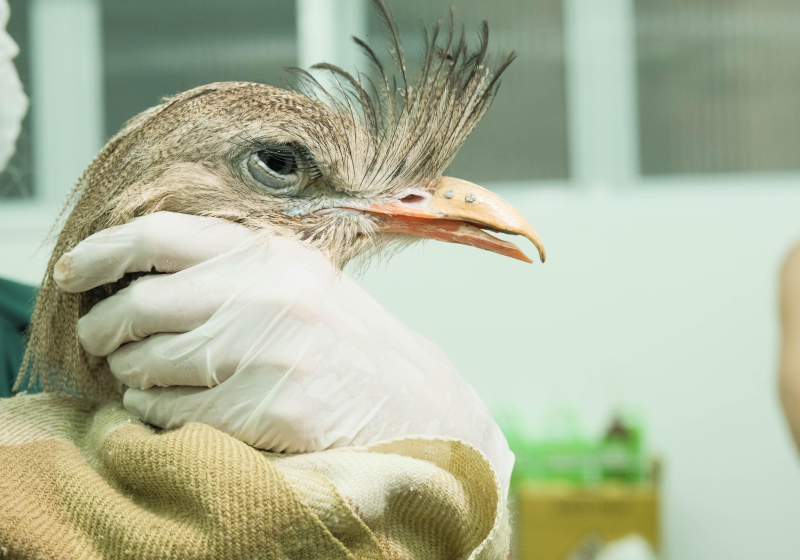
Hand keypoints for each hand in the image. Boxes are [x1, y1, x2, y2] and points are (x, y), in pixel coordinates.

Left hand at [56, 212, 512, 487]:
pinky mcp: (272, 411)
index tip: (72, 272)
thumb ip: (230, 265)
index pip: (160, 234)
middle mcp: (270, 296)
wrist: (413, 402)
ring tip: (149, 376)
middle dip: (103, 328)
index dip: (101, 251)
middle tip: (101, 340)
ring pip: (147, 363)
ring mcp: (272, 355)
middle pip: (140, 304)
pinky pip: (172, 413)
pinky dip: (157, 412)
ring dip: (132, 373)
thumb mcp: (298, 281)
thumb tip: (135, 267)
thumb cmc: (343, 343)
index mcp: (273, 255)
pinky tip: (179, 407)